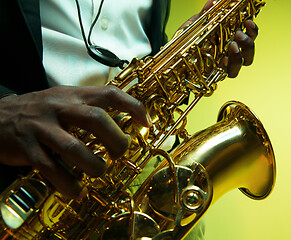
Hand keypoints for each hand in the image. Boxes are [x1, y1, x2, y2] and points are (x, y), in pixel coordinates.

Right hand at [0, 85, 150, 197]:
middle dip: (116, 140)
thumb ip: (89, 108)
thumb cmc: (39, 110)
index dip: (133, 106)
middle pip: (96, 119)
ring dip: (94, 165)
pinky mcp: (27, 148)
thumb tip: (122, 124)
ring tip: (99, 171)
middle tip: (120, 153)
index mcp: (73, 95)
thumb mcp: (64, 99)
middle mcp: (59, 107)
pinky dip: (68, 183)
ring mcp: (42, 127)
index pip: (109, 93)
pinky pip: (50, 169)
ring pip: (73, 147)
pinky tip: (78, 190)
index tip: (146, 123)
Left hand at [178, 0, 258, 77]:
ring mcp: (222, 66)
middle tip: (239, 34)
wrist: (171, 54)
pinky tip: (224, 60)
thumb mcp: (196, 23)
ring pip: (240, 66)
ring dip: (240, 56)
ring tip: (232, 46)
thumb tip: (213, 1)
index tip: (248, 22)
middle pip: (248, 54)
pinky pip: (226, 74)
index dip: (252, 30)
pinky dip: (228, 67)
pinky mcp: (213, 75)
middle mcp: (229, 55)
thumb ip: (206, 14)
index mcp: (230, 40)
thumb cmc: (186, 39)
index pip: (248, 37)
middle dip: (248, 44)